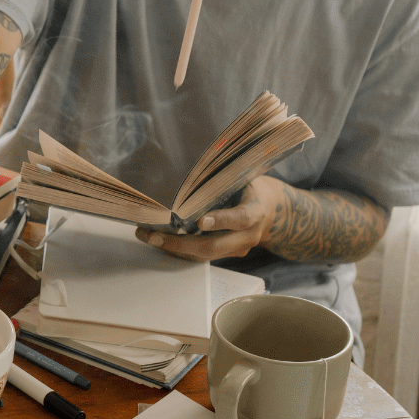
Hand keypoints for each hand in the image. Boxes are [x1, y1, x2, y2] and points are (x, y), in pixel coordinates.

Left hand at [136, 175, 280, 260]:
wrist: (270, 210)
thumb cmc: (249, 187)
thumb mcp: (242, 177)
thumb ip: (223, 177)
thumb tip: (188, 163)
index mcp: (255, 211)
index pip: (240, 218)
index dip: (221, 220)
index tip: (201, 221)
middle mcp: (247, 235)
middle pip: (215, 245)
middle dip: (181, 243)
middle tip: (154, 236)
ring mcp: (237, 248)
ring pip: (205, 254)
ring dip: (174, 248)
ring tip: (147, 236)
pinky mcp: (227, 253)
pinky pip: (202, 255)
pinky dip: (179, 249)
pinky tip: (158, 239)